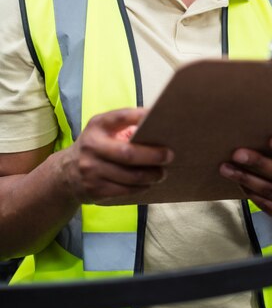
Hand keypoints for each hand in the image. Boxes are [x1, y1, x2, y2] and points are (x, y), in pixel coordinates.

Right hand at [59, 108, 173, 205]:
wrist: (65, 173)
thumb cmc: (96, 145)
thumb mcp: (103, 129)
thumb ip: (125, 124)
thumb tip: (157, 121)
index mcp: (97, 125)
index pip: (121, 117)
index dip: (141, 117)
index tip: (158, 117)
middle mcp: (92, 146)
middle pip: (128, 154)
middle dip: (153, 156)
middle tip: (169, 156)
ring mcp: (91, 170)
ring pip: (129, 176)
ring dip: (151, 175)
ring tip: (162, 173)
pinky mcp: (94, 189)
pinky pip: (124, 190)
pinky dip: (140, 187)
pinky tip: (148, 183)